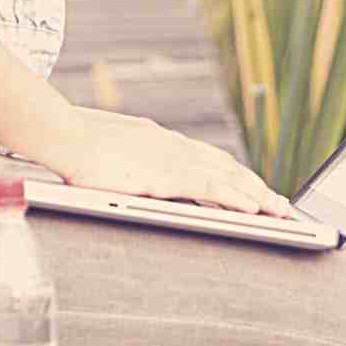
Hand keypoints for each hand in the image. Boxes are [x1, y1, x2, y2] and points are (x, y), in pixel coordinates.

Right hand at [39, 105, 301, 219]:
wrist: (63, 136)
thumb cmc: (78, 144)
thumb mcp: (111, 151)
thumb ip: (129, 161)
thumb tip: (132, 173)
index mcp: (161, 140)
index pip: (208, 158)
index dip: (234, 174)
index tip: (253, 186)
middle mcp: (173, 146)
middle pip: (226, 167)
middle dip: (256, 186)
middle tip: (281, 204)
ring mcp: (171, 158)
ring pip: (226, 177)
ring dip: (256, 194)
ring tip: (280, 210)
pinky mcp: (164, 175)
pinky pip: (210, 188)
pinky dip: (235, 197)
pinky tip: (254, 209)